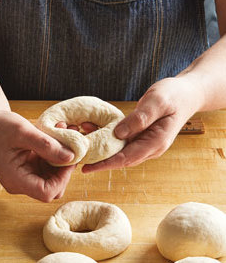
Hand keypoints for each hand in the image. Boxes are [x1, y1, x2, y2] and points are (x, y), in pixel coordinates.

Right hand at [0, 109, 74, 201]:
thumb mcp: (24, 132)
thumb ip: (47, 146)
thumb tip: (71, 157)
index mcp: (15, 180)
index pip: (46, 192)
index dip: (63, 178)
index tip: (69, 157)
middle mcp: (19, 183)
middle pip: (52, 187)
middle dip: (64, 168)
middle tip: (71, 146)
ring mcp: (24, 176)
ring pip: (52, 176)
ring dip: (61, 158)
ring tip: (64, 135)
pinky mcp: (28, 168)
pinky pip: (47, 167)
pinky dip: (55, 153)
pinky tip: (57, 136)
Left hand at [83, 76, 203, 171]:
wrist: (185, 94)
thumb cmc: (173, 95)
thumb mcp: (157, 102)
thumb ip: (140, 118)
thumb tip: (119, 133)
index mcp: (156, 142)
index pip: (126, 158)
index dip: (105, 164)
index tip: (87, 168)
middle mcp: (150, 147)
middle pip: (120, 159)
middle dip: (99, 159)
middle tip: (77, 156)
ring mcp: (145, 142)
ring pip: (119, 150)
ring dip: (100, 147)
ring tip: (80, 139)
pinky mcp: (140, 136)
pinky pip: (121, 140)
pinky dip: (106, 137)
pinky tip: (92, 128)